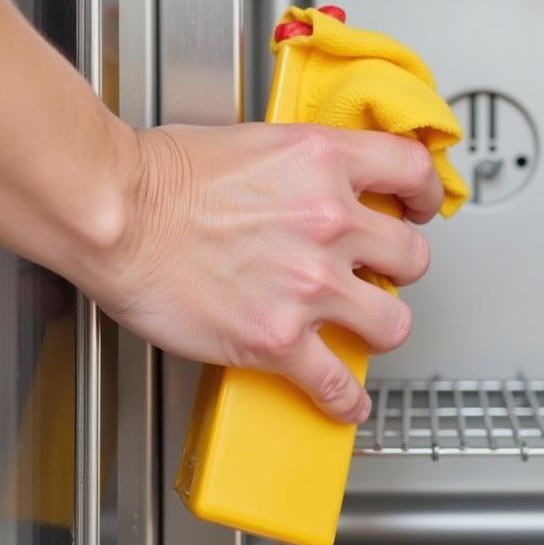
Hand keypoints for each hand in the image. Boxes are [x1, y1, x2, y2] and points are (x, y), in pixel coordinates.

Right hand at [89, 122, 441, 422]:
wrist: (116, 214)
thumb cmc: (161, 174)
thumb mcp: (252, 142)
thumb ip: (301, 164)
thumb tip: (316, 182)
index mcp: (324, 162)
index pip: (411, 171)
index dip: (427, 193)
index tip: (422, 206)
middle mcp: (329, 221)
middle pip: (411, 254)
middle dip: (400, 266)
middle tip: (383, 271)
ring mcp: (309, 284)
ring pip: (392, 321)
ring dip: (382, 327)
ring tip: (367, 327)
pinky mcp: (278, 338)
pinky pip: (335, 382)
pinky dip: (345, 399)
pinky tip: (347, 402)